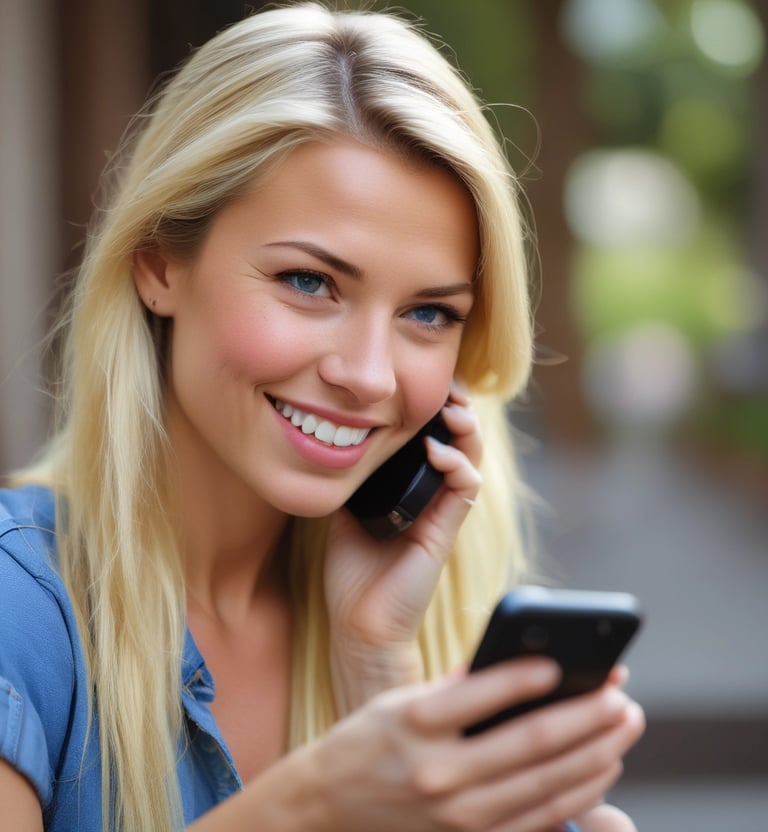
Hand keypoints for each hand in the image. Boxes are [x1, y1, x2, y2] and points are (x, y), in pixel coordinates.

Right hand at [302, 658, 644, 831]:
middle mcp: (439, 772)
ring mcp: (458, 815)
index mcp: (417, 724)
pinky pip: (539, 818)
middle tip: (622, 697)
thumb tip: (519, 663)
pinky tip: (601, 767)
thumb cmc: (368, 742)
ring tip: (623, 726)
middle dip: (587, 717)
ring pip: (547, 783)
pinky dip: (578, 793)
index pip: (486, 692)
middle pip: (533, 742)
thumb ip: (458, 685)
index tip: (567, 660)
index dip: (532, 676)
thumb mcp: (401, 701)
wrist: (328, 808)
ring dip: (595, 753)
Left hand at [324, 385, 481, 710]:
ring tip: (453, 411)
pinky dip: (456, 465)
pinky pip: (465, 489)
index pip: (434, 439)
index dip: (435, 411)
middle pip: (460, 442)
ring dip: (467, 431)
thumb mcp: (344, 511)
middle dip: (458, 410)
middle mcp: (433, 497)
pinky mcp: (445, 530)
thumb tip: (335, 441)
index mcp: (412, 490)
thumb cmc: (352, 573)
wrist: (359, 624)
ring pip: (471, 459)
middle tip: (449, 389)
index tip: (423, 387)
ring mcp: (442, 513)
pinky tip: (437, 453)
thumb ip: (351, 478)